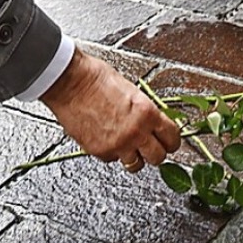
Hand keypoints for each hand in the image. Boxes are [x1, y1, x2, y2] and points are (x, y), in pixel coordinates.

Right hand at [41, 48, 180, 172]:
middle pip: (158, 158)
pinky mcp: (99, 151)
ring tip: (128, 144)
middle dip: (156, 151)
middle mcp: (135, 132)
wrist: (70, 82)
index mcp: (147, 113)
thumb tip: (152, 123)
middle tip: (150, 145)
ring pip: (136, 165)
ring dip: (134, 155)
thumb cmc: (96, 78)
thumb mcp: (131, 90)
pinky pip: (113, 160)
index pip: (172, 138)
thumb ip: (144, 110)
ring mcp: (117, 145)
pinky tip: (108, 138)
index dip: (172, 140)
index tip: (169, 140)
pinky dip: (113, 153)